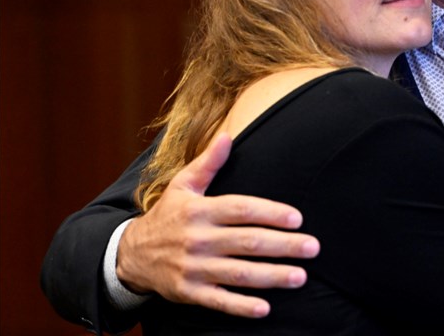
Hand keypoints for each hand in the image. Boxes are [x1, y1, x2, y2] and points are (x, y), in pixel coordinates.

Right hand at [115, 132, 320, 317]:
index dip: (270, 213)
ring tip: (300, 276)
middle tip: (313, 248)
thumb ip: (209, 163)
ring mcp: (193, 267)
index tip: (297, 218)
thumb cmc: (167, 214)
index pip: (241, 210)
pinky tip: (265, 308)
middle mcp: (197, 239)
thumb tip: (227, 135)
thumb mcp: (183, 185)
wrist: (131, 254)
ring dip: (271, 276)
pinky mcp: (187, 292)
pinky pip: (218, 301)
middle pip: (247, 242)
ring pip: (238, 273)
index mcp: (200, 210)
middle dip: (283, 246)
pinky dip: (241, 306)